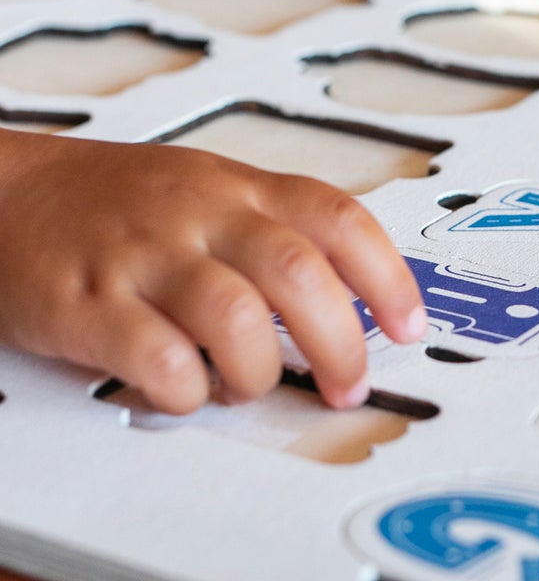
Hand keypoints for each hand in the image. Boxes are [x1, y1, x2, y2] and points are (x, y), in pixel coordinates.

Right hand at [0, 131, 425, 413]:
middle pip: (299, 275)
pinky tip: (183, 391)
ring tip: (248, 385)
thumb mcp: (206, 193)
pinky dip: (186, 392)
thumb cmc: (113, 205)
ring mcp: (142, 258)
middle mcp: (198, 216)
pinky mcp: (86, 304)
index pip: (338, 219)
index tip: (409, 327)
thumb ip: (279, 234)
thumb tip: (360, 300)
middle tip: (346, 387)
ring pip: (236, 318)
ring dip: (259, 371)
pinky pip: (159, 359)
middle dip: (340, 345)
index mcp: (237, 188)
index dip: (387, 278)